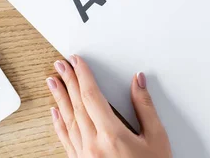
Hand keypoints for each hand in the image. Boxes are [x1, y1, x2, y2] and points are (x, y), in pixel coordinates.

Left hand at [46, 55, 171, 157]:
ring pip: (68, 121)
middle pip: (77, 105)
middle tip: (60, 64)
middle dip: (68, 81)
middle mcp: (94, 146)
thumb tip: (138, 82)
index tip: (77, 61)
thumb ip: (145, 107)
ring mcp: (85, 157)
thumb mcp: (156, 138)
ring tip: (52, 81)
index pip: (91, 96)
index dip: (83, 75)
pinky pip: (66, 140)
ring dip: (59, 99)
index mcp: (112, 136)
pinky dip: (59, 124)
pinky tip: (54, 112)